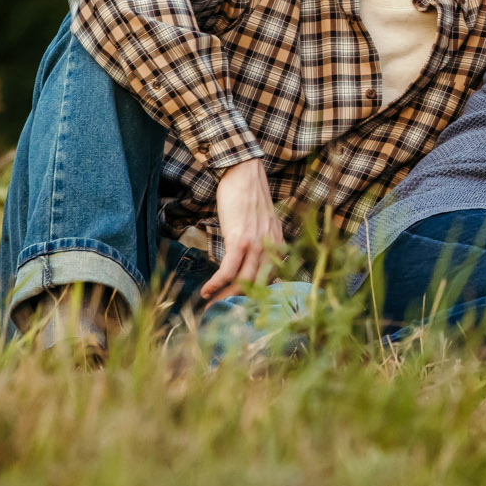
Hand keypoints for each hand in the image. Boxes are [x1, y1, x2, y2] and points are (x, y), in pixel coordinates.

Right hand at [200, 159, 285, 301]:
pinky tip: (206, 291)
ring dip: (225, 296)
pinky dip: (216, 283)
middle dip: (239, 302)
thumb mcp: (262, 223)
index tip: (241, 305)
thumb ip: (262, 242)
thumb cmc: (249, 197)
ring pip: (243, 280)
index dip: (255, 295)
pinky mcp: (240, 239)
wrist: (243, 173)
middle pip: (257, 284)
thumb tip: (249, 261)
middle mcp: (272, 246)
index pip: (271, 278)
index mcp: (279, 243)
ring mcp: (256, 243)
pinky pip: (228, 269)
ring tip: (211, 305)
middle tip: (223, 312)